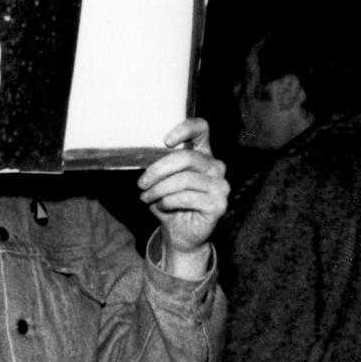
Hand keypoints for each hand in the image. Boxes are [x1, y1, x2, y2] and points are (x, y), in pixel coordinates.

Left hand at [137, 117, 225, 262]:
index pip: (201, 129)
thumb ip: (159, 163)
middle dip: (157, 171)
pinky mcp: (219, 204)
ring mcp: (221, 185)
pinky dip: (167, 202)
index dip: (184, 129)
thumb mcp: (161, 180)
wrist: (180, 233)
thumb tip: (139, 152)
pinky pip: (186, 198)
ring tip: (146, 197)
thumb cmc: (169, 202)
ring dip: (158, 190)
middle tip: (141, 184)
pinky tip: (161, 206)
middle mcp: (216, 167)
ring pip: (183, 179)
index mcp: (203, 154)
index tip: (165, 142)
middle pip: (186, 157)